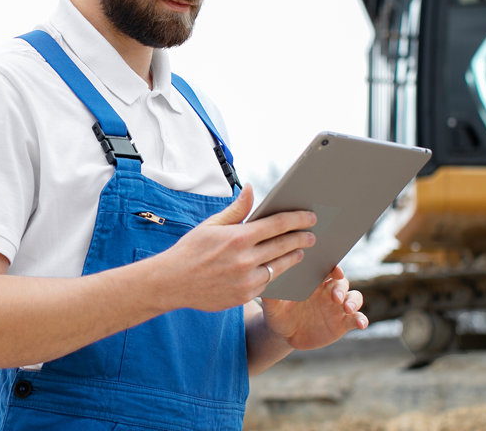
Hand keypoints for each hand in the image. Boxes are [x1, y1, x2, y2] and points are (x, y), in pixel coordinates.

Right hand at [146, 184, 317, 312]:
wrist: (172, 282)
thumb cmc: (191, 250)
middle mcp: (245, 259)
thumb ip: (236, 209)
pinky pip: (268, 283)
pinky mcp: (245, 295)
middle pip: (284, 245)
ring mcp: (246, 280)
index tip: (310, 216)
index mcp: (237, 237)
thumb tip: (252, 189)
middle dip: (302, 238)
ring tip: (300, 251)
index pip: (277, 225)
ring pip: (280, 266)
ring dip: (294, 257)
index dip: (297, 219)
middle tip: (312, 235)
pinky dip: (276, 273)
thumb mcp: (211, 225)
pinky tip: (281, 268)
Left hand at [260, 266, 368, 349]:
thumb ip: (270, 294)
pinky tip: (361, 324)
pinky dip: (362, 319)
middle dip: (340, 287)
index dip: (334, 267)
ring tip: (347, 308)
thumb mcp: (271, 305)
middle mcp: (328, 291)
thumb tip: (265, 278)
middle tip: (334, 296)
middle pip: (341, 282)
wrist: (283, 335)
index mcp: (313, 281)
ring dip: (354, 300)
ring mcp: (337, 307)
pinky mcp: (342, 323)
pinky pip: (356, 318)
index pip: (327, 268)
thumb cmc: (277, 314)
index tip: (335, 271)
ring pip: (354, 297)